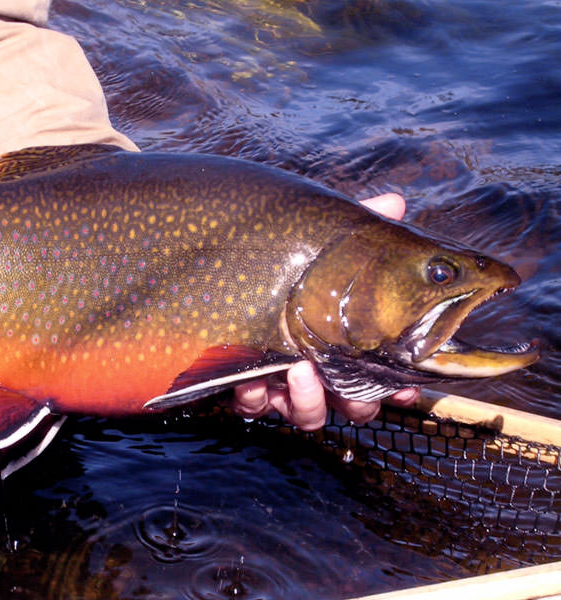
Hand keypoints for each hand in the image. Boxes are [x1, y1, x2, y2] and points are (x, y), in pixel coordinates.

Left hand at [232, 193, 418, 428]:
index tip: (405, 387)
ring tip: (298, 370)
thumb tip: (395, 202)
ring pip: (307, 414)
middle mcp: (320, 371)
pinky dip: (254, 397)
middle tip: (346, 381)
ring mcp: (282, 384)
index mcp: (344, 347)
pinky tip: (252, 378)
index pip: (381, 378)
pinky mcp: (244, 387)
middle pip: (352, 407)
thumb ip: (355, 226)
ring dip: (307, 399)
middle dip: (354, 400)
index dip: (398, 389)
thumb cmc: (282, 261)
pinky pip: (253, 407)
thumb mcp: (317, 242)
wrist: (223, 267)